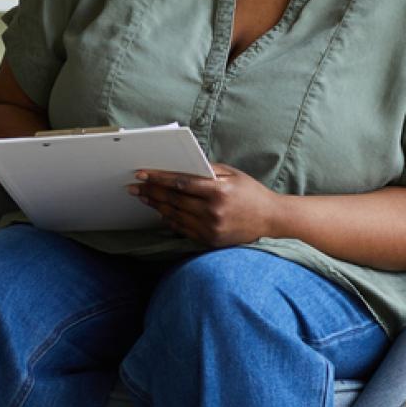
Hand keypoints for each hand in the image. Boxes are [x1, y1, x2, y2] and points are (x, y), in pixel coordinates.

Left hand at [128, 164, 284, 248]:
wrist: (271, 219)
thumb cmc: (251, 192)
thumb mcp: (232, 174)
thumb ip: (206, 170)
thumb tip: (179, 166)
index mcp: (218, 191)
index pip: (180, 183)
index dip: (158, 178)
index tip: (142, 174)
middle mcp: (213, 211)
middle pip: (173, 200)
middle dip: (151, 192)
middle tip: (134, 187)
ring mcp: (211, 228)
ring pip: (174, 215)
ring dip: (156, 206)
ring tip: (144, 197)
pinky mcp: (210, 240)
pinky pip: (183, 229)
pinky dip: (170, 220)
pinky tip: (161, 212)